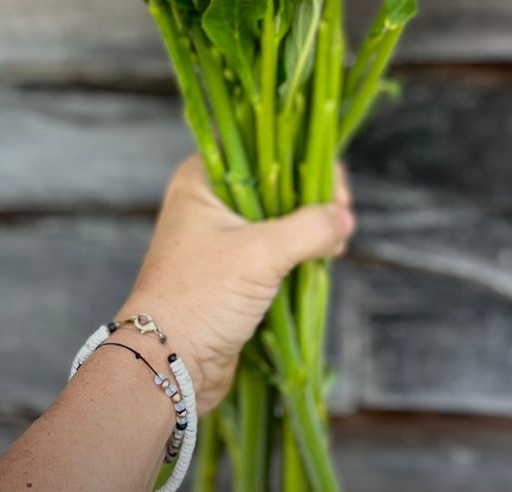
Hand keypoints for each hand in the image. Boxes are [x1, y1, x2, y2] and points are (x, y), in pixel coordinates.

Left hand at [116, 156, 353, 412]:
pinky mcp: (233, 272)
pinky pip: (276, 250)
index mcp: (204, 178)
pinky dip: (300, 254)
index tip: (334, 191)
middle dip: (313, 199)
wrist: (167, 366)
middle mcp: (211, 201)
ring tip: (332, 247)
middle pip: (277, 181)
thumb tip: (344, 219)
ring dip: (309, 230)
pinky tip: (320, 263)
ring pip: (280, 217)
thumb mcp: (259, 254)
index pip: (265, 145)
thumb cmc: (200, 298)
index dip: (305, 160)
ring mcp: (222, 237)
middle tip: (339, 221)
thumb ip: (308, 228)